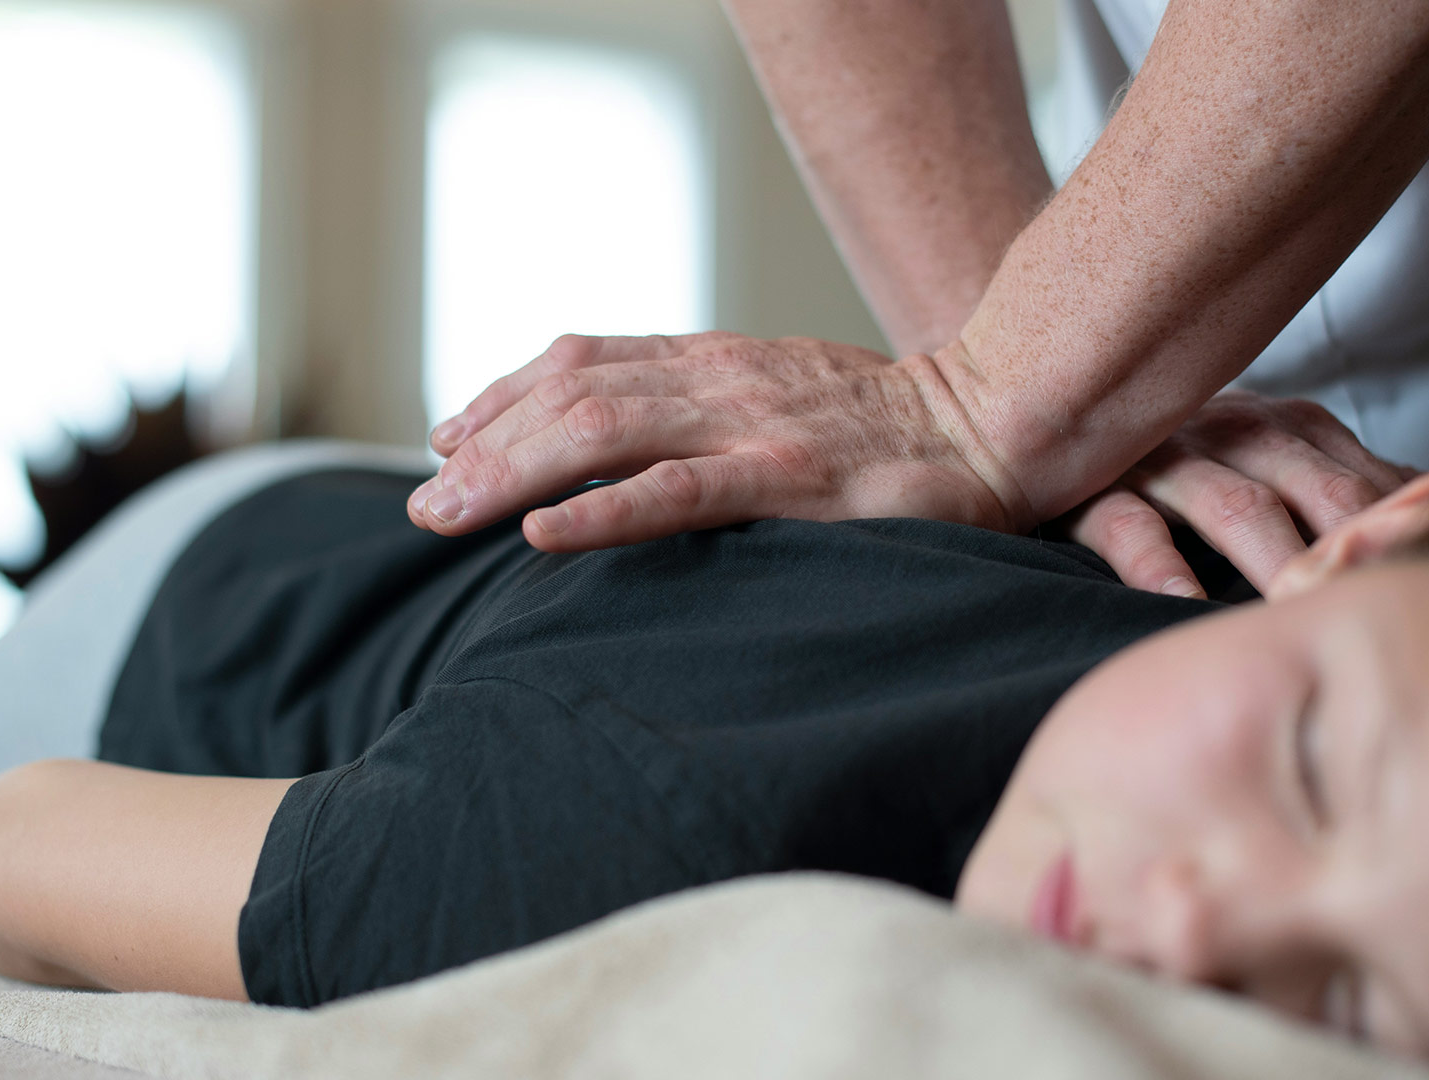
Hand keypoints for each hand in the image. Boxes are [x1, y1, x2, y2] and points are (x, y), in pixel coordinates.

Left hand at [412, 333, 1033, 548]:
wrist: (1003, 418)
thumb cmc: (895, 425)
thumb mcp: (788, 394)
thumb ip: (713, 405)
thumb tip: (630, 444)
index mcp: (717, 358)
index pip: (582, 360)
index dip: (501, 394)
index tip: (447, 437)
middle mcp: (721, 379)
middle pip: (570, 396)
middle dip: (483, 447)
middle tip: (426, 504)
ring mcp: (754, 426)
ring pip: (603, 434)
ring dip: (509, 474)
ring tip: (446, 515)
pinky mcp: (794, 482)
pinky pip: (678, 494)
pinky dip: (600, 514)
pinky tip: (540, 538)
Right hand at [1063, 391, 1410, 597]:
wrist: (1063, 425)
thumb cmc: (1195, 470)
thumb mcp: (1280, 466)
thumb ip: (1353, 492)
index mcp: (1293, 429)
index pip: (1370, 482)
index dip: (1411, 534)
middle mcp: (1237, 433)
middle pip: (1317, 491)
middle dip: (1358, 550)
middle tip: (1390, 612)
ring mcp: (1167, 460)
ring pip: (1236, 506)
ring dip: (1274, 560)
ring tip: (1301, 613)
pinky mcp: (1095, 492)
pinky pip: (1132, 527)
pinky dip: (1161, 567)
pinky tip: (1186, 606)